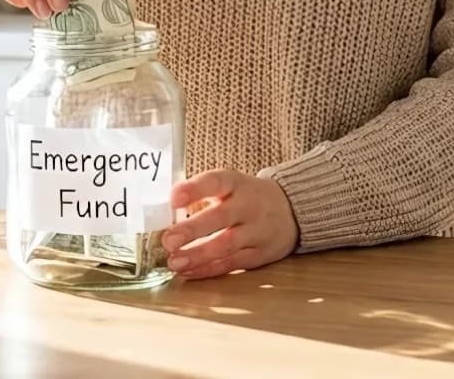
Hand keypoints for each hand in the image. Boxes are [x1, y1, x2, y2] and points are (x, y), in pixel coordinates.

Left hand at [161, 170, 299, 279]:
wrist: (292, 209)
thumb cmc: (246, 196)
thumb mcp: (229, 185)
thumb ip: (200, 194)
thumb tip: (161, 210)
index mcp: (236, 183)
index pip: (216, 182)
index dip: (195, 189)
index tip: (173, 198)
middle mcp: (248, 206)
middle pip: (221, 217)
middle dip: (193, 229)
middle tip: (168, 240)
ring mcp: (256, 231)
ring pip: (227, 244)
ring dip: (198, 255)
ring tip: (174, 262)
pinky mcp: (260, 254)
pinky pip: (232, 263)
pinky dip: (208, 269)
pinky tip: (188, 272)